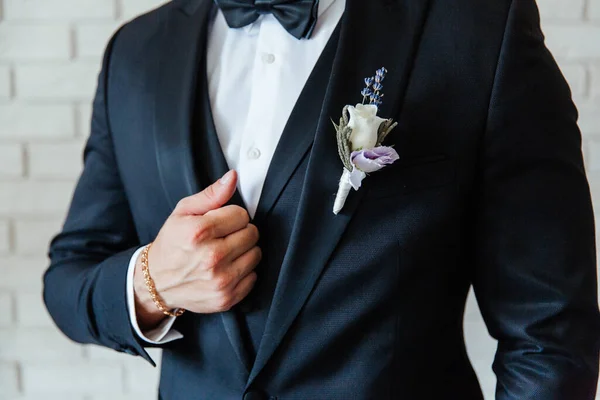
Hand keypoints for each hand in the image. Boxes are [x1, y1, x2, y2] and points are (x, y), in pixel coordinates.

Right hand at [133, 170, 259, 329]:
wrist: (157, 282)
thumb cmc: (172, 243)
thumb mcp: (183, 212)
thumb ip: (211, 194)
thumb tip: (233, 177)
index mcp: (199, 233)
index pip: (241, 215)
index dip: (232, 216)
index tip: (221, 222)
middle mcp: (211, 258)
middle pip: (252, 234)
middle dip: (240, 232)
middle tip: (223, 237)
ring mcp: (220, 281)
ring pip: (256, 254)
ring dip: (244, 251)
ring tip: (225, 252)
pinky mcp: (227, 298)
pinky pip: (253, 277)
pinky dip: (243, 272)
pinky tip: (226, 269)